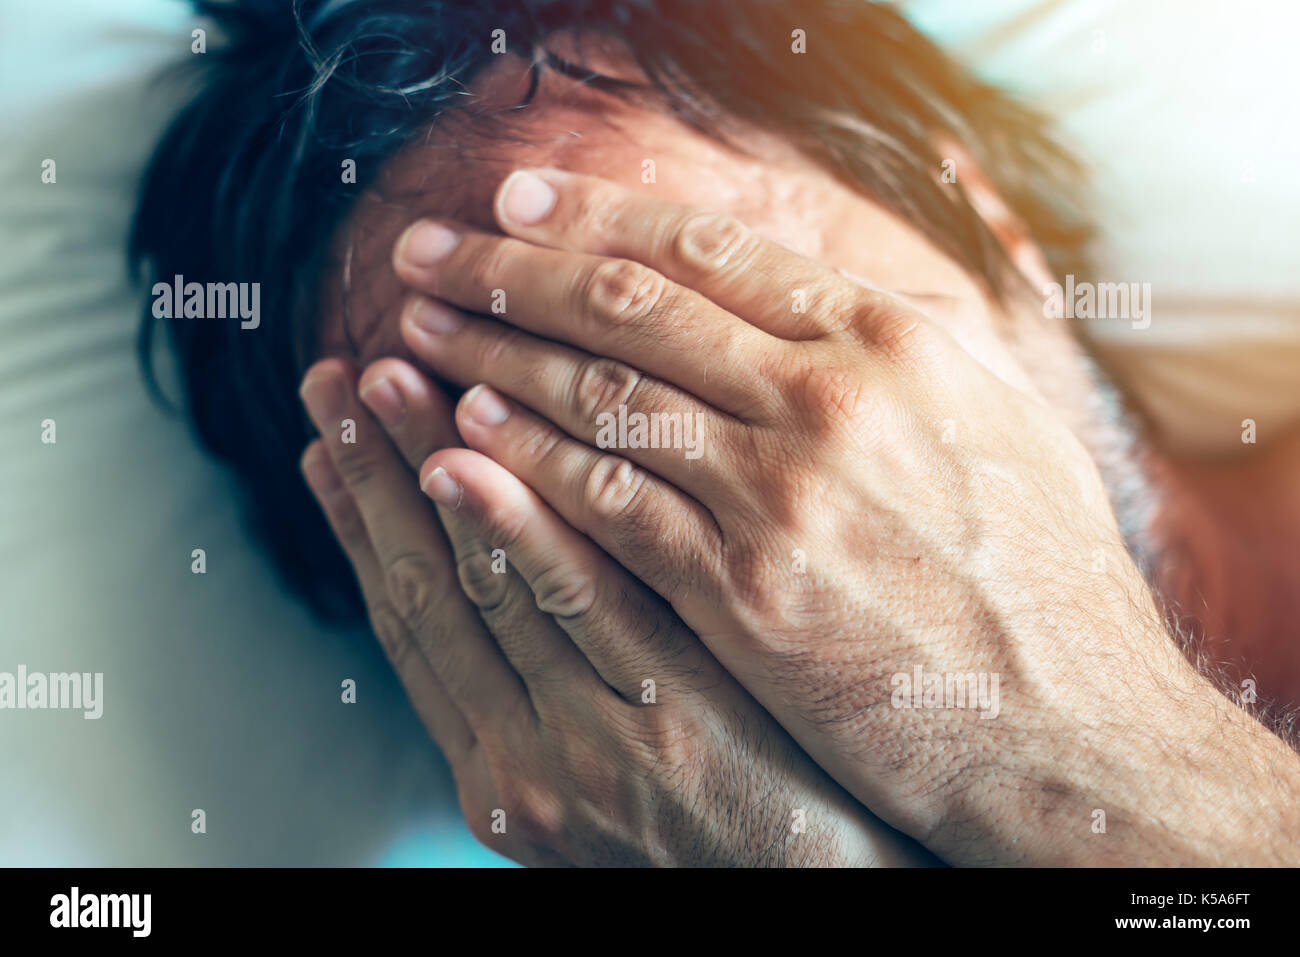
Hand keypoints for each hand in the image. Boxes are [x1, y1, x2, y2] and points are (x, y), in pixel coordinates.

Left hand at [386, 168, 1299, 863]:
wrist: (1068, 722)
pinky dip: (531, 462)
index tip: (521, 201)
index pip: (715, 247)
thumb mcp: (994, 418)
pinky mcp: (747, 591)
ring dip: (497, 354)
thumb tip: (810, 282)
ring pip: (603, 396)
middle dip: (513, 268)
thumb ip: (899, 342)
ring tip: (423, 328)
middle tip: (431, 251)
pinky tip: (469, 436)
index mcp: (896, 340)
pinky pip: (609, 505)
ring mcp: (785, 494)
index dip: (599, 216)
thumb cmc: (1038, 574)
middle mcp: (835, 397)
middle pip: (634, 305)